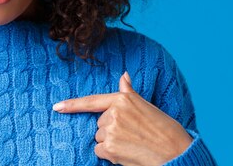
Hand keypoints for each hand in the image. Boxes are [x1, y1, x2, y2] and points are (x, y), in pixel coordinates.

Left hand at [52, 72, 192, 165]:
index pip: (92, 101)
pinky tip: (127, 153)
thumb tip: (124, 75)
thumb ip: (129, 93)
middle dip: (111, 130)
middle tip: (133, 134)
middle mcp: (114, 112)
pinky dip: (110, 155)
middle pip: (100, 124)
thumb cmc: (165, 130)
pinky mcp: (108, 147)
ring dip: (111, 143)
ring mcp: (110, 129)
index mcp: (123, 99)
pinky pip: (99, 151)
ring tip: (132, 144)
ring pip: (100, 138)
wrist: (176, 152)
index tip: (56, 107)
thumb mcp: (147, 106)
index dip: (72, 105)